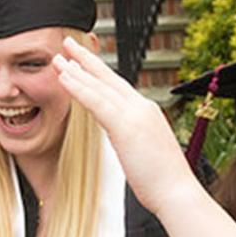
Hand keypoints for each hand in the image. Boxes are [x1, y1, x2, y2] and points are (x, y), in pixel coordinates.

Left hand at [53, 37, 202, 213]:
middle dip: (86, 60)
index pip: (118, 88)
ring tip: (58, 57)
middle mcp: (142, 107)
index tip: (83, 62)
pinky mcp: (126, 127)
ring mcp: (135, 115)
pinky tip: (64, 78)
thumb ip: (133, 140)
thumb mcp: (145, 152)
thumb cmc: (163, 181)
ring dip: (76, 70)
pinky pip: (97, 102)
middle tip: (67, 44)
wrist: (177, 193)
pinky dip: (79, 88)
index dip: (99, 73)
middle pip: (108, 78)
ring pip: (100, 86)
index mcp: (146, 113)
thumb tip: (125, 141)